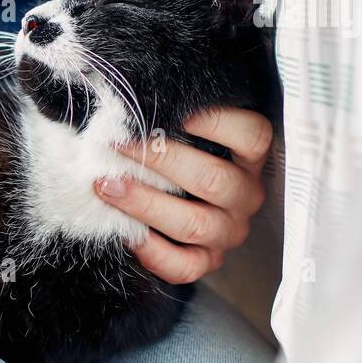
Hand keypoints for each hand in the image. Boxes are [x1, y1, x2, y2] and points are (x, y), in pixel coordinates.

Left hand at [94, 108, 271, 283]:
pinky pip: (184, 266)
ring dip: (146, 204)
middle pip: (215, 181)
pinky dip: (152, 252)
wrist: (171, 199)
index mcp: (248, 157)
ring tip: (108, 186)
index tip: (174, 110)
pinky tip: (127, 232)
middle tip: (119, 146)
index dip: (216, 122)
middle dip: (161, 161)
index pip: (253, 136)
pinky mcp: (207, 262)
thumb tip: (135, 96)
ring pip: (195, 225)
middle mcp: (245, 195)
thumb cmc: (173, 152)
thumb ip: (170, 115)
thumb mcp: (182, 130)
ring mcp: (228, 232)